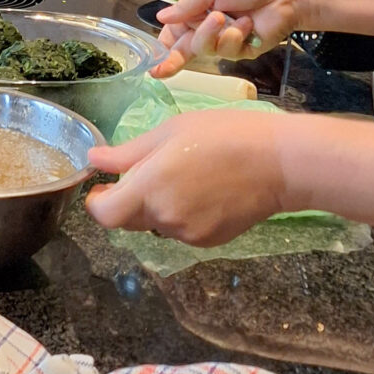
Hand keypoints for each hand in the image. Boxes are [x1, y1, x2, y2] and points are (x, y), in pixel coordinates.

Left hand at [86, 109, 287, 243]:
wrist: (279, 163)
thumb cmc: (224, 135)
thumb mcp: (170, 132)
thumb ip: (128, 153)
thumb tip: (94, 160)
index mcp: (149, 188)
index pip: (103, 214)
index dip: (97, 202)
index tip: (104, 185)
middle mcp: (164, 218)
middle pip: (127, 220)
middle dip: (128, 199)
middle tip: (150, 170)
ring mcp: (188, 234)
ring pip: (155, 224)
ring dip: (157, 206)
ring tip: (185, 175)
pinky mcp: (209, 242)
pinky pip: (181, 230)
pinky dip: (181, 214)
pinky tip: (204, 192)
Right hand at [149, 0, 305, 76]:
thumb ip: (184, 5)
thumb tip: (160, 16)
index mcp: (198, 7)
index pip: (174, 29)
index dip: (164, 44)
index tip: (152, 60)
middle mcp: (209, 25)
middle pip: (185, 48)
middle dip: (173, 59)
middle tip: (159, 71)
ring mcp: (226, 39)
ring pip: (204, 48)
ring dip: (210, 33)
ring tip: (223, 17)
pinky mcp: (242, 51)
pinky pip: (227, 50)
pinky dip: (235, 36)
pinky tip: (246, 23)